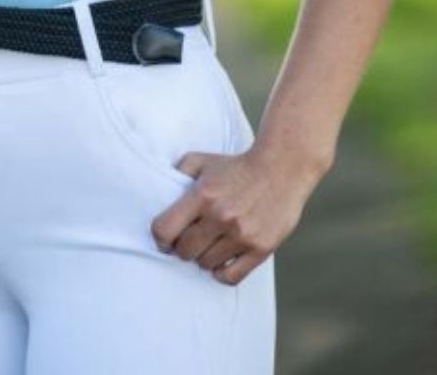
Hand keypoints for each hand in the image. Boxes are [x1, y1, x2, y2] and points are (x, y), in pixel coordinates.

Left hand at [150, 143, 325, 285]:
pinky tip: (221, 260)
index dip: (160, 239)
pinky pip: (230, 277)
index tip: (164, 239)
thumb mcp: (202, 160)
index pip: (164, 230)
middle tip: (187, 241)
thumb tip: (155, 192)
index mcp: (203, 195)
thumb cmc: (235, 166)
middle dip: (181, 248)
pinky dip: (221, 273)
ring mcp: (242, 235)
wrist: (281, 169)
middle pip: (184, 251)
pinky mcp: (261, 249)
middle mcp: (221, 216)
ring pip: (205, 264)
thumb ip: (177, 173)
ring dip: (202, 257)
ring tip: (208, 245)